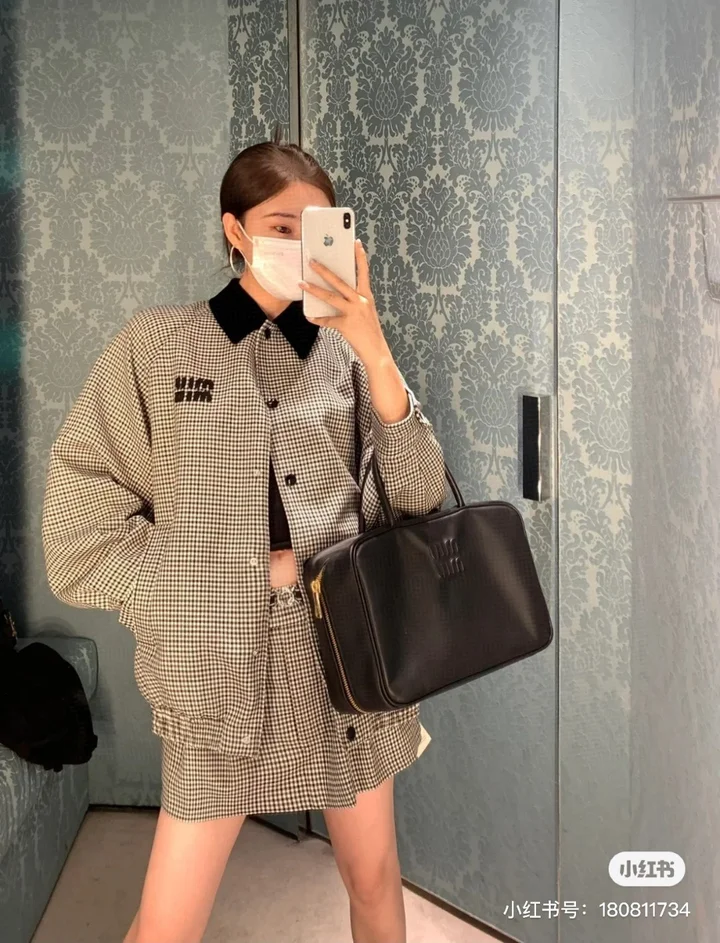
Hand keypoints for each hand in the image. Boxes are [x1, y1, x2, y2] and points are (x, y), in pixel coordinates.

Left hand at [299, 239, 389, 364]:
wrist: (376, 351)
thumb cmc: (369, 332)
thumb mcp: (365, 312)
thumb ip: (353, 302)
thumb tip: (335, 294)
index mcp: (367, 297)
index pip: (364, 272)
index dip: (360, 257)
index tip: (355, 243)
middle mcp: (361, 302)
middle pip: (340, 281)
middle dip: (324, 270)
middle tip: (312, 261)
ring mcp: (353, 313)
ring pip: (330, 297)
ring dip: (314, 290)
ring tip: (302, 283)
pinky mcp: (346, 325)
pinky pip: (327, 320)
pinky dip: (317, 318)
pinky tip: (310, 316)